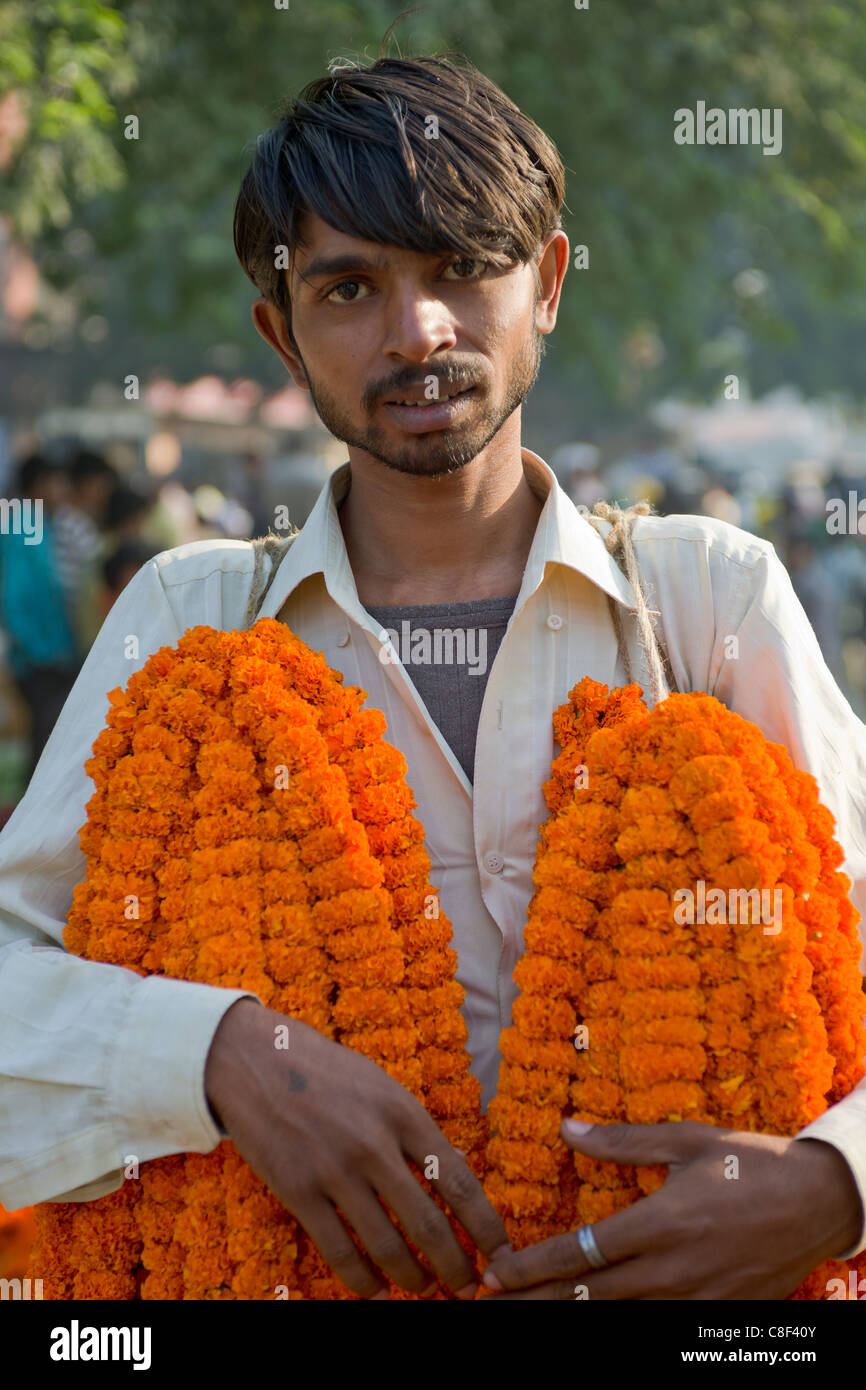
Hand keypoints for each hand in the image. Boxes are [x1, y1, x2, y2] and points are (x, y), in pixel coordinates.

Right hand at [205, 998, 508, 1298]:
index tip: (500, 1254)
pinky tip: (379, 1292)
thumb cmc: (327, 1071)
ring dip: (414, 1279)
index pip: (459, 1181)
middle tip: (469, 1288)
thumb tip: (456, 1172)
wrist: (256, 1060)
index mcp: (403, 1113)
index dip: (486, 1226)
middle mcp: (374, 1145)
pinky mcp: (298, 1192)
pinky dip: (364, 1282)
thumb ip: (417, 1129)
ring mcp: (334, 1172)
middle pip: (429, 1224)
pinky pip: (339, 1252)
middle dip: (456, 1266)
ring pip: (387, 1246)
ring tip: (427, 1291)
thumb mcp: (383, 1086)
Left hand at [482, 1119, 863, 1299]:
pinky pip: (658, 1322)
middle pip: (589, 1297)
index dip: (533, 1267)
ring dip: (573, 1315)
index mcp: (661, 1223)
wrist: (820, 1205)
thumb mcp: (686, 1141)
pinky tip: (596, 1315)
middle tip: (492, 1304)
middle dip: (537, 1303)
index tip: (496, 1274)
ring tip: (532, 1313)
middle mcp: (673, 1270)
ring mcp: (695, 1299)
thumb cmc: (751, 1164)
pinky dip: (622, 1320)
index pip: (580, 1253)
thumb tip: (566, 1128)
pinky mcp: (715, 1315)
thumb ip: (622, 1142)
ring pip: (619, 1316)